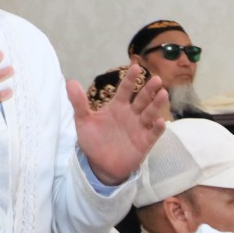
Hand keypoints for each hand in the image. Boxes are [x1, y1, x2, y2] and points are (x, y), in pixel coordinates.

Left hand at [69, 58, 168, 185]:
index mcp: (117, 106)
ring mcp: (139, 127)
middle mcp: (131, 114)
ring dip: (156, 104)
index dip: (130, 78)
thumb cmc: (94, 141)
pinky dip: (157, 127)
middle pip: (142, 99)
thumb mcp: (83, 121)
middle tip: (157, 79)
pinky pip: (153, 133)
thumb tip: (70, 82)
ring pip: (150, 113)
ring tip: (163, 94)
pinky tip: (160, 121)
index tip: (136, 66)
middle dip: (149, 89)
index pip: (125, 89)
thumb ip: (78, 103)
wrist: (100, 165)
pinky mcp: (145, 142)